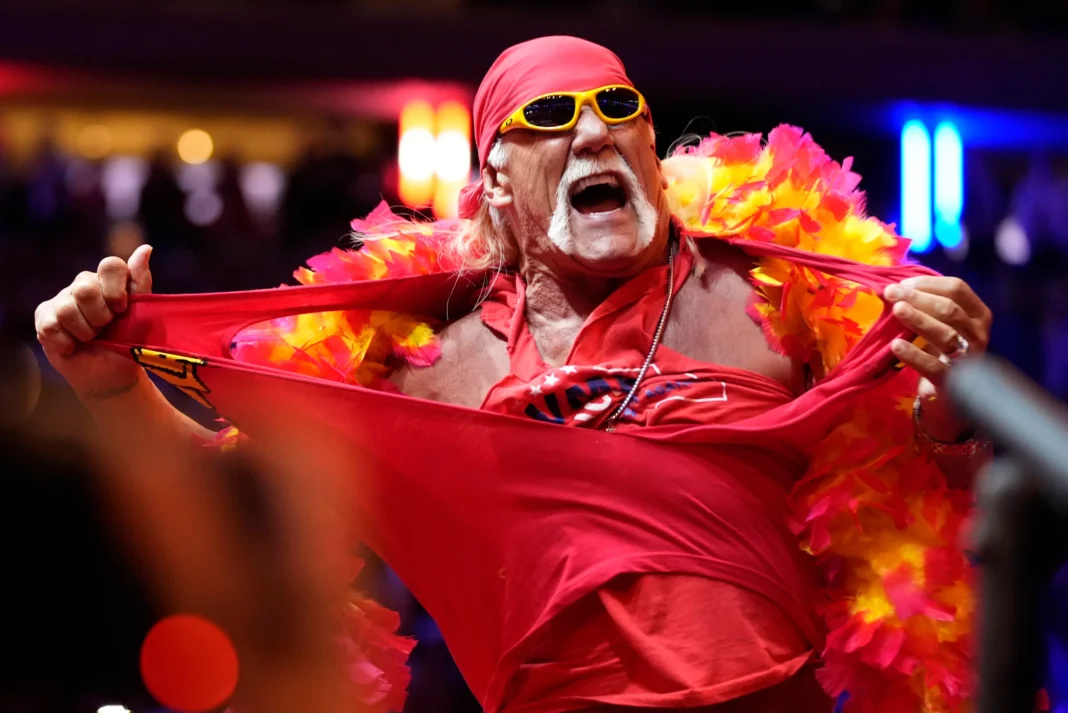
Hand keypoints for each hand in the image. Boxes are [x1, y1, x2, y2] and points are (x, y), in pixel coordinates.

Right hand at [34, 244, 152, 398]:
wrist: (111, 374)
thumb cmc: (128, 342)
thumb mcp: (141, 314)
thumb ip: (140, 282)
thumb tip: (145, 248)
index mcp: (109, 280)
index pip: (110, 265)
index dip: (116, 290)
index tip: (122, 310)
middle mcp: (84, 285)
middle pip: (85, 288)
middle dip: (100, 316)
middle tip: (106, 328)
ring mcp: (62, 299)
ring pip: (67, 308)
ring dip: (85, 332)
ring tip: (92, 339)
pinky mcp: (45, 317)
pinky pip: (51, 325)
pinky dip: (67, 342)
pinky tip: (74, 346)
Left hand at [884, 275, 992, 439]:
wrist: (948, 394)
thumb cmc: (939, 350)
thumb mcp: (938, 324)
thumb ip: (924, 305)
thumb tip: (893, 285)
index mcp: (977, 314)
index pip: (957, 289)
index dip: (928, 283)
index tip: (902, 283)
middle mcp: (978, 334)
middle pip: (950, 309)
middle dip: (918, 298)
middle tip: (891, 293)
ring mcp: (968, 359)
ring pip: (946, 334)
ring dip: (919, 320)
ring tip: (896, 310)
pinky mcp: (952, 382)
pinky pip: (934, 366)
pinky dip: (914, 355)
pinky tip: (896, 346)